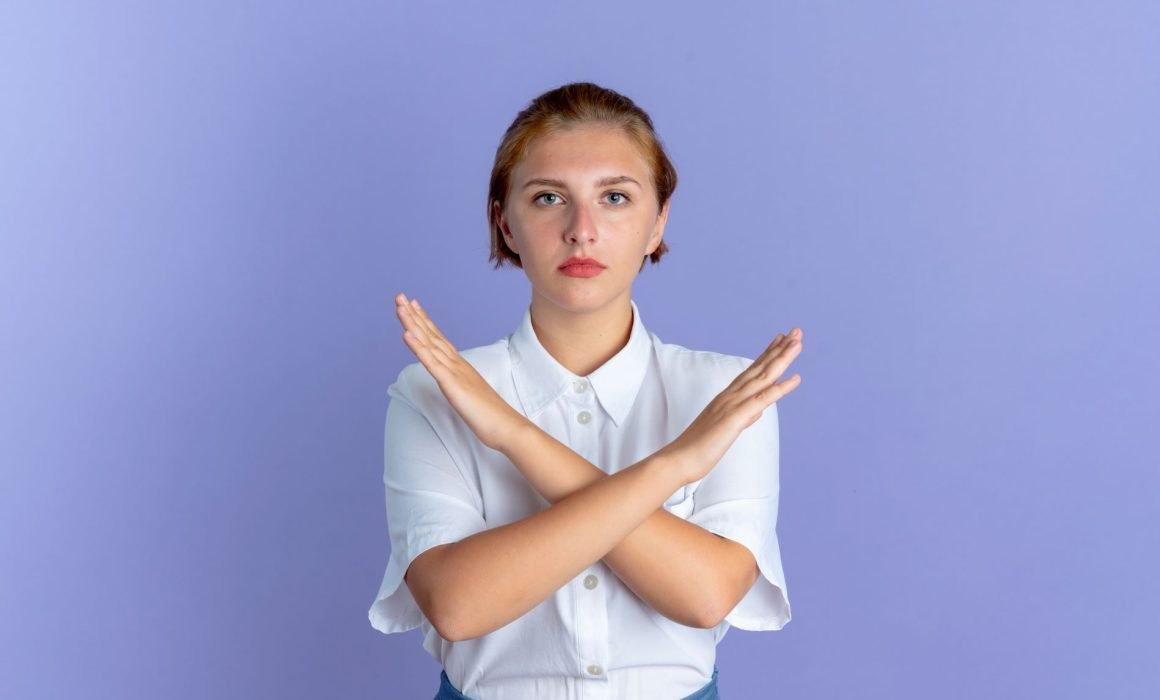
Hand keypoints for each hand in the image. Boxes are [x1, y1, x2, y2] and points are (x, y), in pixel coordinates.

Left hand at [394, 293, 525, 450]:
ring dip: (413, 324)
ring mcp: (454, 372)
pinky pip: (432, 363)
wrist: (507, 426)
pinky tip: (406, 334)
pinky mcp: (452, 384)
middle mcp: (456, 364)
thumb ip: (462, 385)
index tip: (413, 306)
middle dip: (414, 315)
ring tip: (400, 306)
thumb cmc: (491, 415)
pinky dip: (418, 347)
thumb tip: (455, 383)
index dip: (424, 322)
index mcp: (459, 366)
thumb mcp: (471, 395)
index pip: (438, 339)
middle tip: (400, 296)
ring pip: (429, 343)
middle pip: (431, 335)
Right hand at [657, 328, 802, 484]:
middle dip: (779, 349)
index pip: (752, 370)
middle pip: (760, 367)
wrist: (679, 458)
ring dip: (782, 358)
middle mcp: (731, 395)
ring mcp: (733, 404)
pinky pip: (762, 399)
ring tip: (797, 342)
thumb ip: (742, 417)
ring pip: (763, 377)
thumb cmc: (698, 447)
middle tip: (796, 331)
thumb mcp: (725, 428)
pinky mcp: (736, 417)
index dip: (767, 354)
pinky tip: (796, 378)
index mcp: (727, 396)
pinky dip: (780, 388)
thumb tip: (757, 410)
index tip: (780, 340)